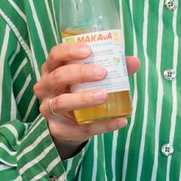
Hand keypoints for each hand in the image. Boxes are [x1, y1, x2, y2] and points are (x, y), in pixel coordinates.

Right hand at [34, 43, 140, 158]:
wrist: (68, 124)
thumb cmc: (78, 90)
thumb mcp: (89, 77)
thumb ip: (111, 68)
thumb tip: (134, 62)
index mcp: (52, 69)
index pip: (56, 55)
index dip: (70, 51)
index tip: (89, 50)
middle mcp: (45, 87)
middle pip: (58, 77)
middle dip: (80, 73)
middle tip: (102, 72)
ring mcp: (49, 109)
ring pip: (62, 103)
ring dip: (84, 99)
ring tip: (104, 95)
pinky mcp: (58, 129)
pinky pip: (79, 128)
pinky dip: (101, 125)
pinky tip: (120, 121)